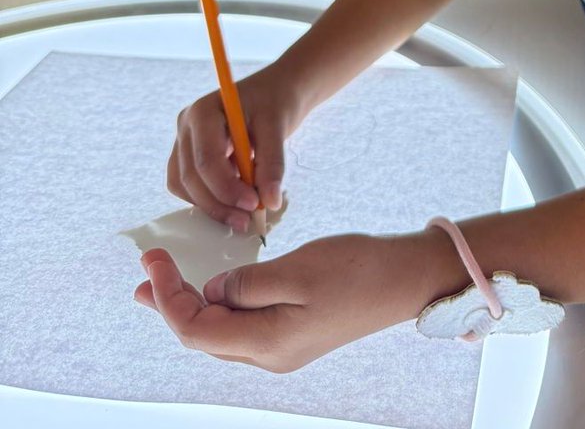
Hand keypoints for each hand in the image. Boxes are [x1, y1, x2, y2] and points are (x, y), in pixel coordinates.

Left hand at [133, 231, 451, 371]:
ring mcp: (282, 347)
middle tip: (148, 269)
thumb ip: (245, 283)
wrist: (405, 279)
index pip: (194, 329)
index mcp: (266, 343)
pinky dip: (218, 304)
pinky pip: (241, 324)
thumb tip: (212, 292)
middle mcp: (269, 355)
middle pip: (201, 336)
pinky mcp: (293, 333)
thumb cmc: (356, 269)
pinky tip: (213, 285)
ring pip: (219, 332)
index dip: (167, 297)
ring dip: (190, 304)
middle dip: (169, 303)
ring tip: (165, 280)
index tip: (154, 259)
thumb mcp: (296, 269)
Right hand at [167, 62, 308, 231]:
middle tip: (248, 219)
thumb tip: (269, 202)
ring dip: (212, 205)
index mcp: (203, 112)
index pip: (206, 160)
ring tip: (244, 212)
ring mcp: (184, 140)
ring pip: (185, 186)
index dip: (227, 188)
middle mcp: (186, 126)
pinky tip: (236, 199)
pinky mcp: (188, 154)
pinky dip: (210, 198)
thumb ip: (272, 164)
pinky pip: (189, 186)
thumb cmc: (275, 101)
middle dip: (219, 203)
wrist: (275, 90)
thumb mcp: (277, 127)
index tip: (254, 204)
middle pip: (191, 177)